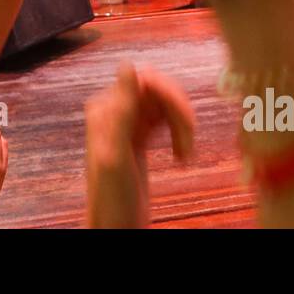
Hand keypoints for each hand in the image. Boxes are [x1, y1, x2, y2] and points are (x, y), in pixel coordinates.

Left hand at [85, 62, 194, 228]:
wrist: (115, 229)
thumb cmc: (112, 198)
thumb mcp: (116, 152)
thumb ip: (120, 109)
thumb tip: (129, 64)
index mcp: (105, 109)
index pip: (145, 79)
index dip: (171, 96)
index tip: (188, 124)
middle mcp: (114, 111)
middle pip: (158, 90)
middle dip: (179, 112)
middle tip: (189, 143)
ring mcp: (127, 124)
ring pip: (164, 104)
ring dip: (182, 124)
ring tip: (186, 154)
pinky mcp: (140, 137)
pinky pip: (165, 119)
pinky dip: (179, 133)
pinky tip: (182, 153)